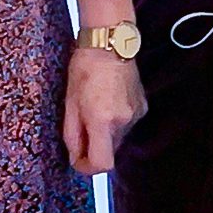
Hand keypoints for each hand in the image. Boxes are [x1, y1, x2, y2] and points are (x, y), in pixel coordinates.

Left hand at [63, 44, 144, 173]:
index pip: (102, 164)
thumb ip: (72, 136)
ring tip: (95, 110)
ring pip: (118, 138)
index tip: (77, 160)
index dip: (87, 168)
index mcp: (103, 121)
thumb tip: (76, 158)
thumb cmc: (85, 69)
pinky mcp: (142, 107)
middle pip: (109, 152)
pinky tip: (108, 102)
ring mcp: (136, 114)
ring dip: (105, 133)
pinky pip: (127, 124)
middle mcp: (123, 121)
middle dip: (94, 147)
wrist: (110, 44)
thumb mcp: (70, 104)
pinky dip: (115, 121)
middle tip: (82, 128)